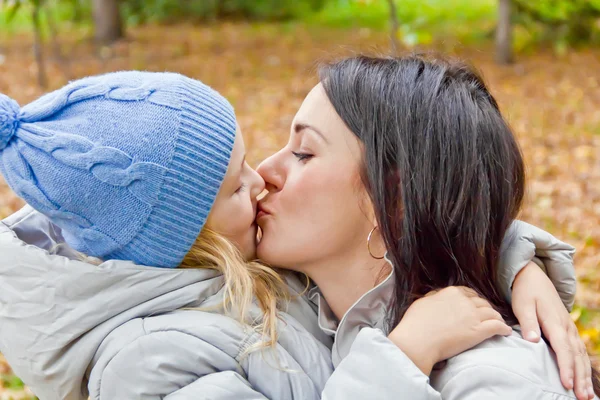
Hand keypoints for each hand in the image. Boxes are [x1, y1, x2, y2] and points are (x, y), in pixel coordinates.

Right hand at [387, 286, 512, 374]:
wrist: (417, 341)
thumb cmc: (415, 324)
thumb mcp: (423, 302)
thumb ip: (435, 297)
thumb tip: (439, 296)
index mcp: (451, 292)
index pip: (469, 293)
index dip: (474, 300)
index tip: (475, 306)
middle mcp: (465, 301)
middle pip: (482, 303)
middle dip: (486, 309)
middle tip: (488, 316)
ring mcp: (473, 316)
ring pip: (493, 313)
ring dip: (497, 318)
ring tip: (499, 324)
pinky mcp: (479, 331)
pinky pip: (497, 326)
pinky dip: (504, 328)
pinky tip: (506, 332)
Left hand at [512, 262, 594, 399]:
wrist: (533, 277)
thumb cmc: (525, 292)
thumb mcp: (523, 304)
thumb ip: (528, 323)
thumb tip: (533, 340)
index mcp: (555, 322)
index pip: (563, 349)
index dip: (566, 367)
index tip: (566, 384)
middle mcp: (566, 327)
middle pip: (576, 356)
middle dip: (580, 378)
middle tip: (582, 397)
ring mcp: (570, 329)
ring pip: (581, 355)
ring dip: (584, 375)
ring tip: (586, 395)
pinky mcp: (568, 330)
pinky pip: (579, 351)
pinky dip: (583, 366)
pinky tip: (584, 379)